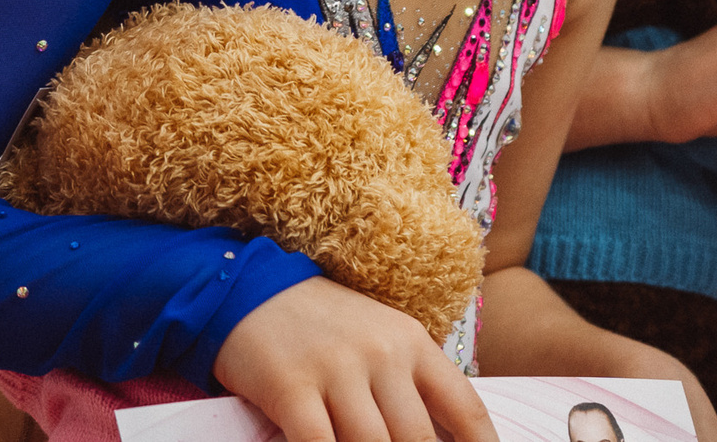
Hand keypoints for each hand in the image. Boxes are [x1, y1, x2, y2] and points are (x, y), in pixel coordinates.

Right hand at [213, 276, 494, 441]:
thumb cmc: (326, 326)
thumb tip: (444, 439)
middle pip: (418, 438)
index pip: (465, 408)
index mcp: (414, 344)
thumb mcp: (382, 338)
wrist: (251, 289)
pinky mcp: (291, 387)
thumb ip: (412, 386)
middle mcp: (383, 355)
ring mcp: (337, 370)